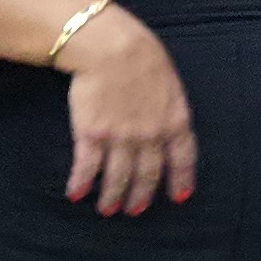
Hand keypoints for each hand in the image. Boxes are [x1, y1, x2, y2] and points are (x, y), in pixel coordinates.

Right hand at [58, 10, 196, 215]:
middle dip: (142, 196)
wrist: (110, 48)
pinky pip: (87, 166)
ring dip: (112, 197)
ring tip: (108, 210)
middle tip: (136, 211)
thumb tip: (170, 125)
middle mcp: (151, 136)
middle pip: (148, 174)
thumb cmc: (142, 57)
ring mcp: (121, 138)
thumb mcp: (170, 83)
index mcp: (175, 120)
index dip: (181, 180)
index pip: (184, 159)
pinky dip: (81, 183)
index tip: (180, 198)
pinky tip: (76, 194)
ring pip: (118, 177)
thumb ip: (171, 109)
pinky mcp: (92, 134)